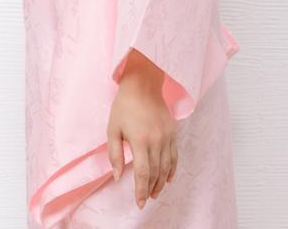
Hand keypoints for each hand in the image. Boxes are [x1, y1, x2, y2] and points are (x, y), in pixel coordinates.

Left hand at [106, 49, 177, 208]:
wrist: (143, 84)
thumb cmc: (124, 105)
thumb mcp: (113, 129)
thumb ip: (115, 154)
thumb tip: (117, 176)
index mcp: (140, 140)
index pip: (143, 173)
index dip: (141, 190)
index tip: (139, 203)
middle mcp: (156, 140)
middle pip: (156, 173)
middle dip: (150, 189)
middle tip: (145, 199)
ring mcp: (166, 136)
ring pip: (167, 167)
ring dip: (161, 182)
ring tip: (155, 192)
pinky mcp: (172, 132)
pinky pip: (174, 155)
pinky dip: (172, 169)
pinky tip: (168, 178)